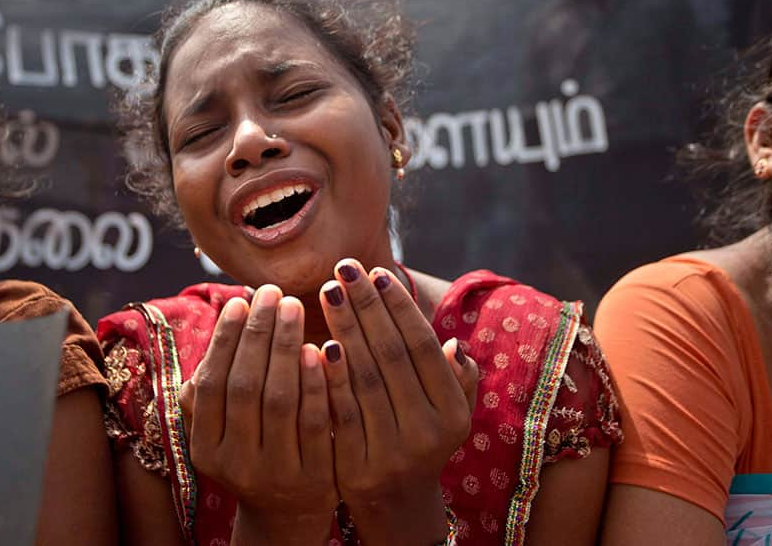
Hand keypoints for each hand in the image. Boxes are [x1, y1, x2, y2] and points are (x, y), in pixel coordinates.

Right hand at [180, 285, 336, 544]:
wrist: (288, 513)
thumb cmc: (254, 449)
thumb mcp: (223, 428)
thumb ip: (217, 384)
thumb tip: (228, 315)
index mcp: (205, 448)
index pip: (211, 384)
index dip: (225, 340)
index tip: (240, 301)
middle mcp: (234, 463)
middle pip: (244, 387)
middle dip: (258, 333)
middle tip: (273, 293)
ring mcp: (274, 473)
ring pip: (278, 401)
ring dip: (285, 348)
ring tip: (294, 307)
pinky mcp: (314, 478)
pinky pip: (315, 421)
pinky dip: (316, 383)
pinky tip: (320, 348)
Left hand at [319, 259, 477, 545]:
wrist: (395, 502)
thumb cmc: (420, 437)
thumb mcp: (449, 412)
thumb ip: (455, 377)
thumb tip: (451, 342)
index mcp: (453, 412)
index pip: (421, 347)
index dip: (399, 307)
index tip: (377, 271)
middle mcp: (428, 432)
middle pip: (391, 356)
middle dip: (367, 306)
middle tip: (344, 268)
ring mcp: (392, 452)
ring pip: (365, 378)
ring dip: (345, 329)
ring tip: (329, 291)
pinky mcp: (357, 466)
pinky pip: (341, 411)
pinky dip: (330, 375)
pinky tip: (316, 342)